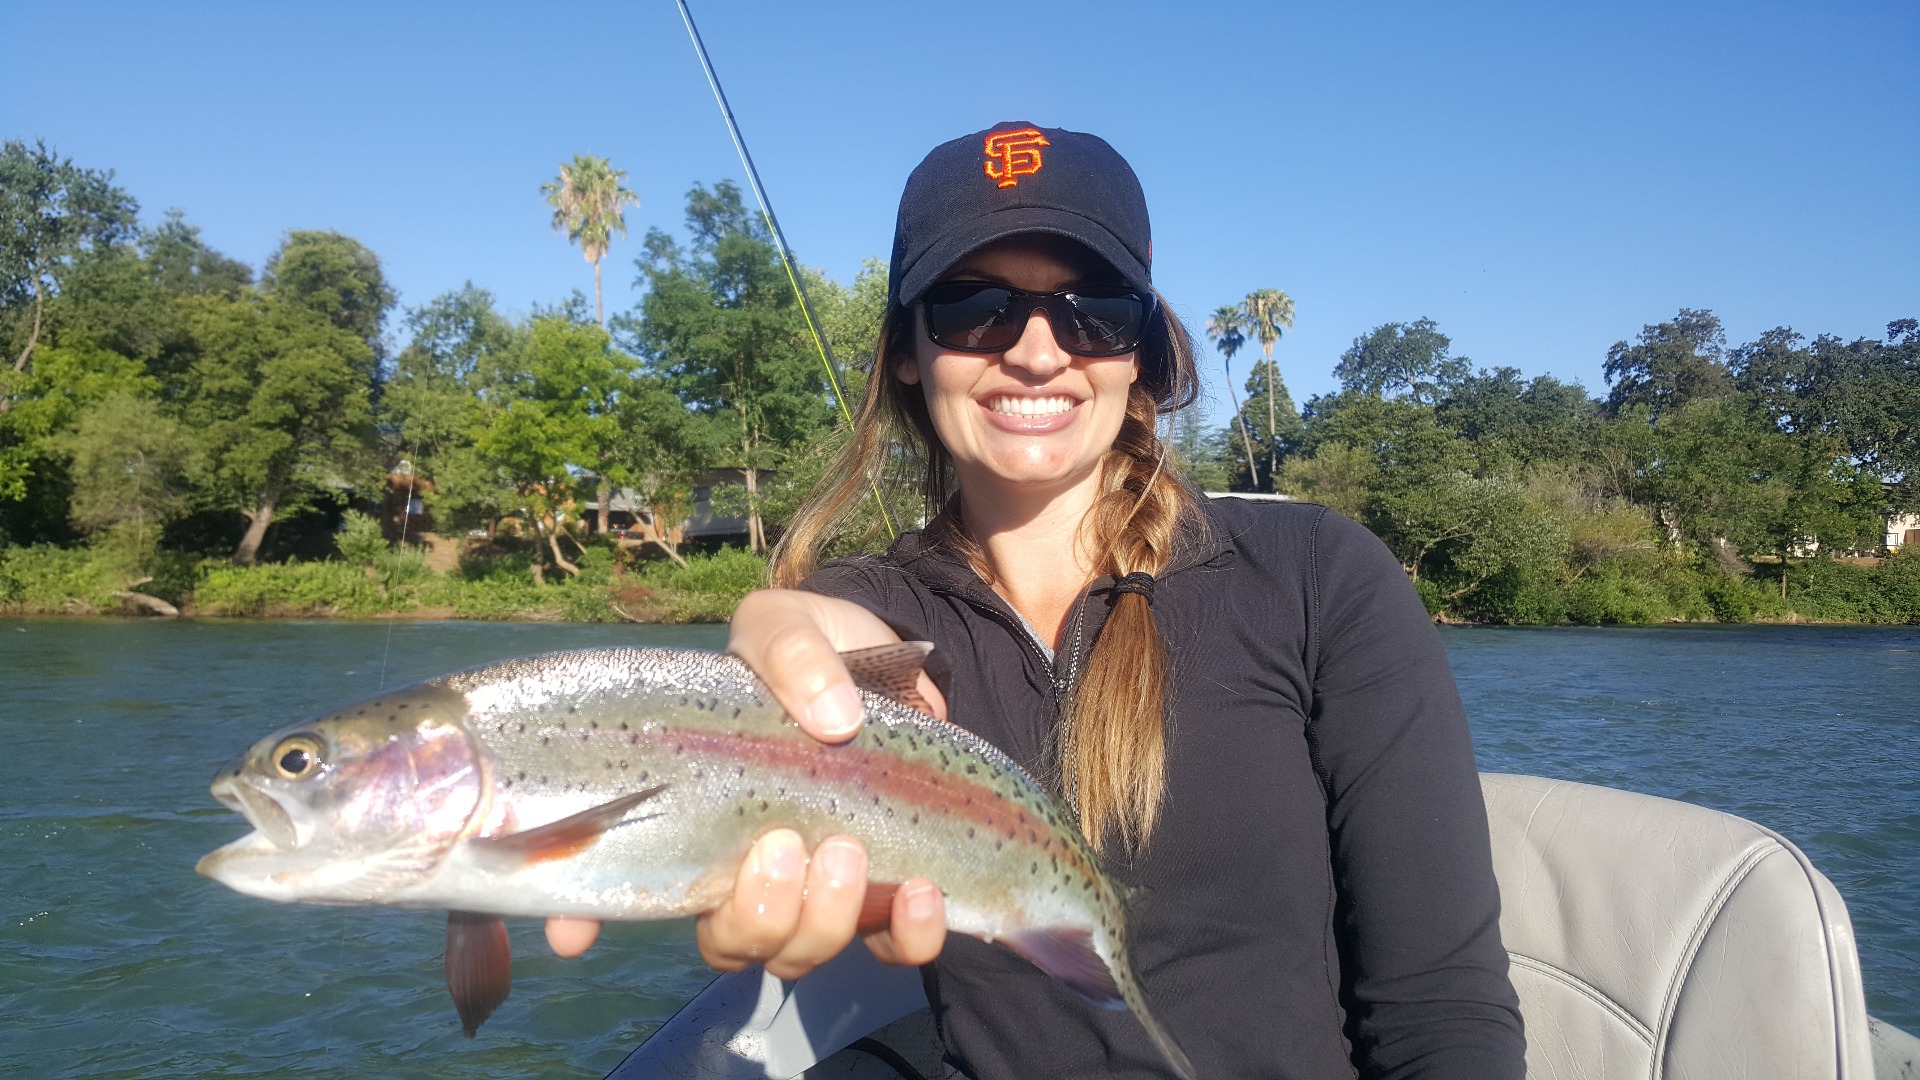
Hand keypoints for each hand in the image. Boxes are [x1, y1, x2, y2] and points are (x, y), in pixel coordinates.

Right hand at [547, 589, 948, 969]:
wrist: (894, 659)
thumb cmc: (814, 652)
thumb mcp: (786, 626)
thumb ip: (789, 653)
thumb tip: (830, 719)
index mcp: (694, 812)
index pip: (619, 885)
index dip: (584, 921)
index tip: (577, 936)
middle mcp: (744, 867)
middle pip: (728, 940)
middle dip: (754, 914)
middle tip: (785, 846)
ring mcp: (815, 886)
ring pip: (799, 952)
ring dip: (822, 921)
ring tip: (848, 854)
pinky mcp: (886, 891)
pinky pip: (891, 946)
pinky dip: (907, 935)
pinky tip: (921, 891)